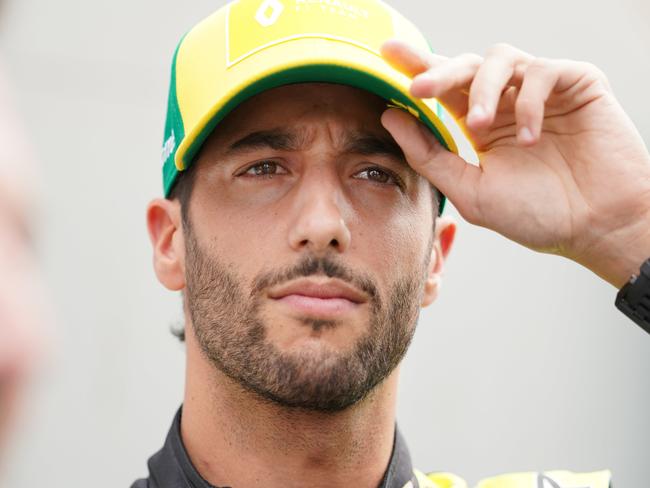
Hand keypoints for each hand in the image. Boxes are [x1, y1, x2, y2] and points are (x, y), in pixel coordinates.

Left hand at [380, 40, 649, 286]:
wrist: (597, 227)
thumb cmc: (538, 214)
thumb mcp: (471, 190)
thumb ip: (430, 156)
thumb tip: (391, 118)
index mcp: (482, 126)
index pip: (445, 90)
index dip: (418, 70)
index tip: (386, 55)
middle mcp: (508, 103)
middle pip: (465, 66)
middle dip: (438, 72)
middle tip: (418, 87)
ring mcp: (541, 92)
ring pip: (500, 59)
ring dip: (482, 89)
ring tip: (479, 126)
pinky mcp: (577, 83)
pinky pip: (543, 71)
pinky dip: (529, 101)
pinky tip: (529, 137)